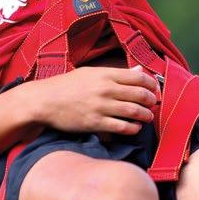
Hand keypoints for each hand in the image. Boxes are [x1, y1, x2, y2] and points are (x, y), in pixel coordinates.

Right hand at [24, 65, 160, 135]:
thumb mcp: (89, 73)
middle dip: (151, 100)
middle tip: (153, 104)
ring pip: (134, 111)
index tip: (154, 90)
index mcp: (105, 74)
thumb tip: (138, 70)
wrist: (44, 101)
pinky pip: (122, 127)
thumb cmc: (66, 86)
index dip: (151, 84)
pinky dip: (133, 128)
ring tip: (147, 117)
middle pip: (140, 94)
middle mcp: (105, 89)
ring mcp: (101, 107)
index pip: (138, 77)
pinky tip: (134, 128)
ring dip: (145, 115)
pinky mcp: (95, 123)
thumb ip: (115, 73)